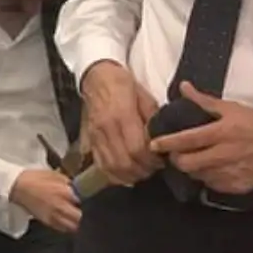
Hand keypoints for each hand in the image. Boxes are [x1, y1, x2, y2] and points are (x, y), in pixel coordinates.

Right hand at [9, 169, 81, 233]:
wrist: (17, 187)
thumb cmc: (34, 178)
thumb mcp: (53, 174)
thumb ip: (67, 181)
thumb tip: (75, 188)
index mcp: (65, 192)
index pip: (82, 201)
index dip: (82, 200)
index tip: (81, 200)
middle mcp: (62, 206)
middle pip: (80, 216)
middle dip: (82, 214)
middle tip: (79, 210)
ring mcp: (55, 215)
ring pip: (73, 226)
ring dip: (75, 222)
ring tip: (74, 218)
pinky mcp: (47, 221)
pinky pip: (62, 228)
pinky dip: (66, 226)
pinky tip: (65, 221)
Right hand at [81, 61, 162, 185]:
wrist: (97, 77)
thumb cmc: (124, 85)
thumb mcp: (145, 97)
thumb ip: (153, 120)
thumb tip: (162, 140)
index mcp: (122, 115)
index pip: (137, 149)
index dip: (152, 160)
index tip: (162, 159)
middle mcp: (106, 129)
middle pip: (124, 163)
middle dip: (143, 170)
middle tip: (154, 167)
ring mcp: (96, 136)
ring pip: (111, 167)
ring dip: (129, 175)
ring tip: (142, 170)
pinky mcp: (90, 140)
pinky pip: (100, 165)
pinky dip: (114, 174)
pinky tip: (126, 173)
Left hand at [148, 82, 252, 193]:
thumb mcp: (232, 109)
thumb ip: (204, 101)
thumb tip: (183, 87)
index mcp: (222, 133)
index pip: (187, 140)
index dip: (167, 143)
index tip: (154, 144)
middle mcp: (225, 154)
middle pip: (188, 164)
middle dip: (177, 159)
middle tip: (175, 154)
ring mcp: (232, 173)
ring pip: (198, 176)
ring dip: (192, 169)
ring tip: (193, 160)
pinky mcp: (238, 187)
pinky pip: (213, 186)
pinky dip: (207, 178)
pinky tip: (209, 170)